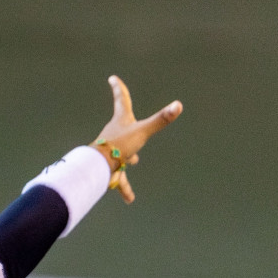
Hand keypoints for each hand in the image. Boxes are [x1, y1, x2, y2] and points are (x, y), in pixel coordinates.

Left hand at [91, 75, 182, 203]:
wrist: (99, 167)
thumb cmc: (119, 146)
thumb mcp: (143, 132)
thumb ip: (160, 120)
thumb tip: (178, 105)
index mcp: (121, 121)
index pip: (121, 100)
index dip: (118, 88)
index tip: (112, 78)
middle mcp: (114, 134)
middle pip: (120, 125)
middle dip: (124, 121)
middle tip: (124, 115)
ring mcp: (110, 151)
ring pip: (120, 152)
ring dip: (127, 156)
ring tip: (134, 162)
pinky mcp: (108, 168)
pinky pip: (118, 178)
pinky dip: (124, 187)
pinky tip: (130, 199)